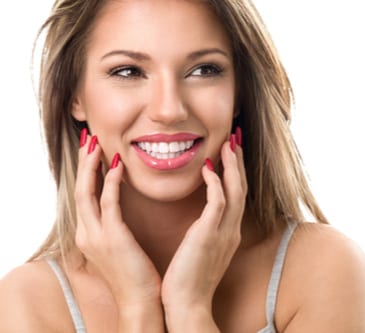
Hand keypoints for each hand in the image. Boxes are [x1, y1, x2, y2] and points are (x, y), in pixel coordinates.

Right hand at [74, 133, 161, 312]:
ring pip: (86, 192)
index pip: (84, 196)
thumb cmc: (136, 275)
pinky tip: (118, 166)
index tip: (94, 152)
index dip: (87, 172)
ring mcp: (96, 236)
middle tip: (89, 139)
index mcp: (90, 235)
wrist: (141, 302)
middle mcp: (87, 233)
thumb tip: (119, 211)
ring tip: (97, 144)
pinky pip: (108, 203)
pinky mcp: (112, 237)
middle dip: (83, 163)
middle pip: (79, 189)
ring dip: (91, 166)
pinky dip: (111, 182)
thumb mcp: (120, 248)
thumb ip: (115, 228)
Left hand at [161, 135, 246, 328]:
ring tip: (227, 143)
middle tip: (235, 138)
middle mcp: (231, 229)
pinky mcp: (210, 234)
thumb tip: (200, 221)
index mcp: (228, 233)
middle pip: (241, 187)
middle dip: (238, 162)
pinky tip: (208, 166)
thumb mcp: (201, 252)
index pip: (236, 195)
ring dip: (232, 165)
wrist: (187, 305)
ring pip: (235, 190)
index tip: (230, 153)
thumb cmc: (188, 280)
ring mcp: (224, 232)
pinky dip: (216, 181)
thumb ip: (204, 233)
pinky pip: (219, 201)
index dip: (235, 172)